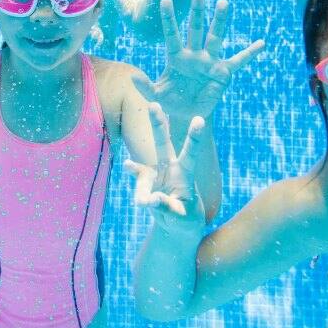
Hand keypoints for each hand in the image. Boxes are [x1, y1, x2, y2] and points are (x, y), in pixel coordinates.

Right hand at [125, 105, 205, 227]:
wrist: (176, 223)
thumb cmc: (186, 217)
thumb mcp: (182, 216)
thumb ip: (168, 207)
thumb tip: (151, 199)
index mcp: (185, 174)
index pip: (190, 153)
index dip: (193, 137)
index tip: (199, 119)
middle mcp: (169, 167)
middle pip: (163, 143)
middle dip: (158, 123)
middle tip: (154, 104)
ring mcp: (155, 173)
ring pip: (144, 165)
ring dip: (138, 172)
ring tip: (145, 203)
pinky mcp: (145, 182)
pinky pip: (136, 179)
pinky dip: (133, 175)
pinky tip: (128, 166)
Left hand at [134, 0, 263, 120]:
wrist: (188, 115)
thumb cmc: (171, 101)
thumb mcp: (155, 96)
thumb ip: (145, 87)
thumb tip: (133, 75)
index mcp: (176, 57)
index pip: (171, 34)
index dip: (168, 18)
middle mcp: (194, 54)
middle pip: (196, 29)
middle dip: (197, 11)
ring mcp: (210, 61)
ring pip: (216, 38)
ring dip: (220, 21)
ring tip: (224, 3)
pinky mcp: (223, 73)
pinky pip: (238, 61)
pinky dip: (250, 53)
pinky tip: (261, 43)